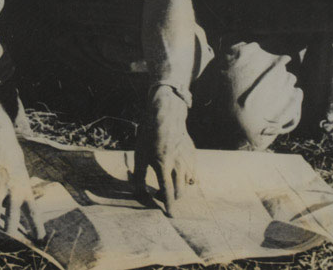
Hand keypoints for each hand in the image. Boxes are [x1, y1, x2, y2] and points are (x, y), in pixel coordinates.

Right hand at [0, 127, 43, 239]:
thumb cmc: (10, 153)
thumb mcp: (21, 171)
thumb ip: (18, 187)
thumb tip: (14, 200)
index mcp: (24, 188)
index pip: (33, 212)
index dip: (37, 226)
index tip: (40, 238)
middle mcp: (13, 191)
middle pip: (13, 219)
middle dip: (11, 231)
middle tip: (10, 239)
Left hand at [134, 86, 195, 215]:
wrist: (166, 116)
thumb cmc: (149, 136)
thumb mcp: (139, 155)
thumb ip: (139, 176)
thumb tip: (139, 194)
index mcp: (163, 165)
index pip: (168, 192)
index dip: (168, 205)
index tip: (169, 215)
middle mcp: (178, 165)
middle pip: (180, 192)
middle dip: (172, 198)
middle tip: (160, 194)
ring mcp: (188, 160)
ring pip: (187, 184)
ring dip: (178, 188)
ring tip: (168, 182)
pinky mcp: (193, 155)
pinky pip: (192, 173)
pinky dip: (186, 178)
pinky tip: (177, 173)